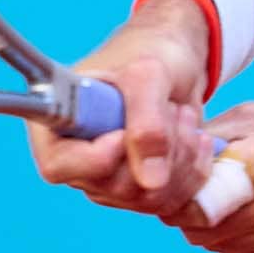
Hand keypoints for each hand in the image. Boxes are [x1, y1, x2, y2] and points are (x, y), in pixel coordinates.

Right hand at [27, 0, 215, 215]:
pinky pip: (172, 201)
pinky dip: (193, 169)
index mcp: (58, 123)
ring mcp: (110, 179)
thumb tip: (150, 182)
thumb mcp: (149, 74)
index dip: (96, 158)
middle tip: (171, 109)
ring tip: (182, 116)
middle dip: (156, 149)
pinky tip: (195, 137)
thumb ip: (147, 121)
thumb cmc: (150, 52)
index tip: (125, 132)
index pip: (59, 166)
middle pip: (112, 188)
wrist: (176, 57)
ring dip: (180, 156)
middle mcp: (78, 159)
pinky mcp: (142, 188)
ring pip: (147, 197)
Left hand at [162, 103, 253, 252]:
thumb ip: (221, 133)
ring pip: (220, 244)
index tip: (175, 180)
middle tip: (194, 191)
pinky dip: (236, 239)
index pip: (199, 192)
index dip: (177, 189)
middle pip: (203, 224)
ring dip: (211, 226)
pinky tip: (252, 216)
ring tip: (228, 200)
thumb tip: (173, 149)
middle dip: (188, 209)